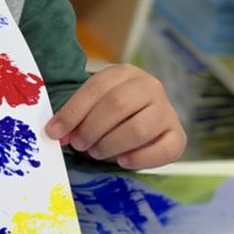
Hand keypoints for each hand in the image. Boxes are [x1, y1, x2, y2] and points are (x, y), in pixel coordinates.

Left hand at [45, 64, 185, 169]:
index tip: (54, 132)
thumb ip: (76, 116)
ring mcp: (168, 110)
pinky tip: (122, 160)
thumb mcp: (93, 106)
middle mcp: (150, 86)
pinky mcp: (178, 135)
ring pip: (138, 129)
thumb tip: (56, 132)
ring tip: (96, 152)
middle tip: (79, 144)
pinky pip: (162, 150)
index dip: (72, 112)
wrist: (145, 120)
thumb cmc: (112, 113)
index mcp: (125, 73)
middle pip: (117, 105)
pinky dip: (138, 159)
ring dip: (110, 144)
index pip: (96, 88)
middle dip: (91, 129)